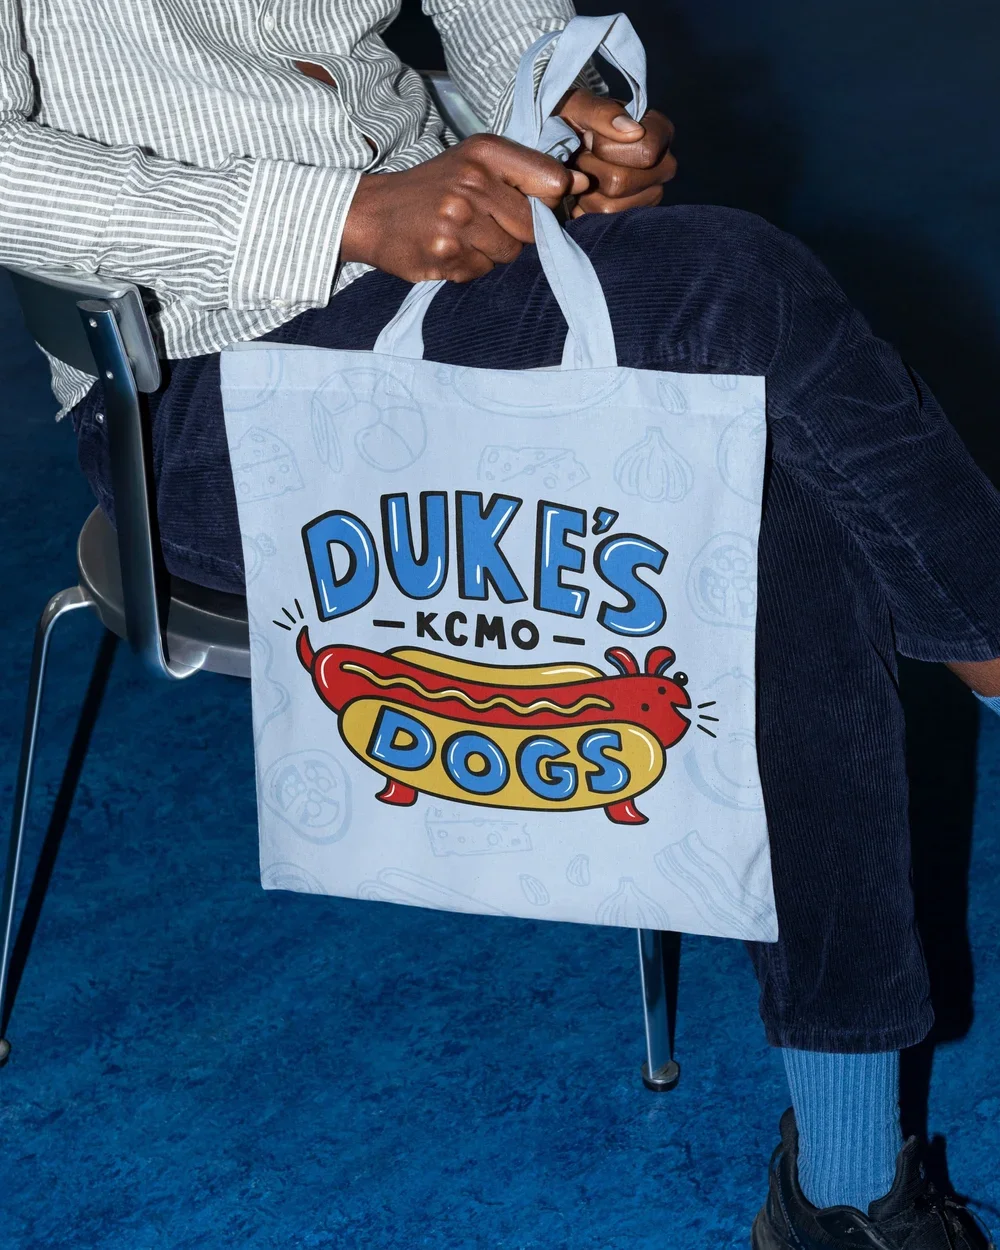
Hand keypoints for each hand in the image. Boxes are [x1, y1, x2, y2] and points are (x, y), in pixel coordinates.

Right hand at [342, 134, 588, 282]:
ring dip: (495, 253)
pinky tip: (451, 251)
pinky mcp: (445, 253)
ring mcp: (458, 219)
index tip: (534, 206)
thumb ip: (529, 172)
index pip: (553, 182)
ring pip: (511, 252)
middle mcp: (472, 181)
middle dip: (519, 232)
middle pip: (535, 224)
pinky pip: (484, 271)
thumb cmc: (435, 188)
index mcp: (485, 152)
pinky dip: (472, 267)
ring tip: (467, 237)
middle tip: (489, 225)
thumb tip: (584, 185)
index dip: (551, 202)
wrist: (372, 213)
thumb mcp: (476, 162)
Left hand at [557, 88, 675, 215]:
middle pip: (623, 182)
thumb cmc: (572, 121)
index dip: (608, 149)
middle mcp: (663, 166)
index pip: (645, 152)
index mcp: (659, 132)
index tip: (592, 137)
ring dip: (585, 191)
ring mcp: (650, 195)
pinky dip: (584, 209)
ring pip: (611, 207)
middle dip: (592, 170)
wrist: (559, 147)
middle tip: (583, 156)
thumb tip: (634, 131)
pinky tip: (583, 192)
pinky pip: (602, 223)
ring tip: (582, 173)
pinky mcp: (632, 216)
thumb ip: (602, 112)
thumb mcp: (579, 107)